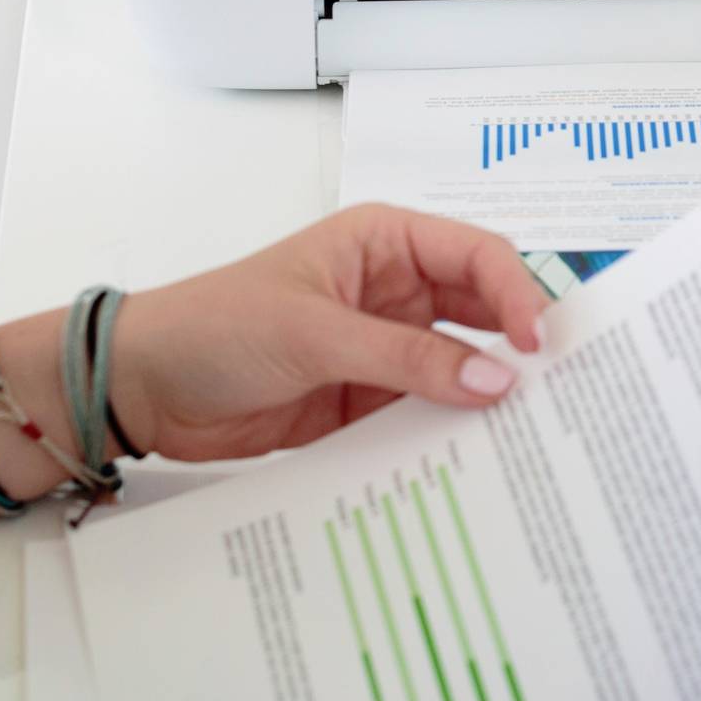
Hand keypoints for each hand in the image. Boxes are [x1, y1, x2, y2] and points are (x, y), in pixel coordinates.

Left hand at [111, 205, 549, 464]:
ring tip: (527, 432)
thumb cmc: (215, 326)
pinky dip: (451, 434)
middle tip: (555, 390)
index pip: (477, 255)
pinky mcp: (369, 401)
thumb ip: (407, 359)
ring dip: (487, 395)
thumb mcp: (315, 334)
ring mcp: (384, 348)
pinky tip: (476, 457)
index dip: (516, 293)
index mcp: (384, 242)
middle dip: (516, 345)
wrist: (145, 389)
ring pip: (460, 367)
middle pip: (480, 311)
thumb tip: (494, 380)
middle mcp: (395, 290)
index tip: (536, 345)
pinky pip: (427, 414)